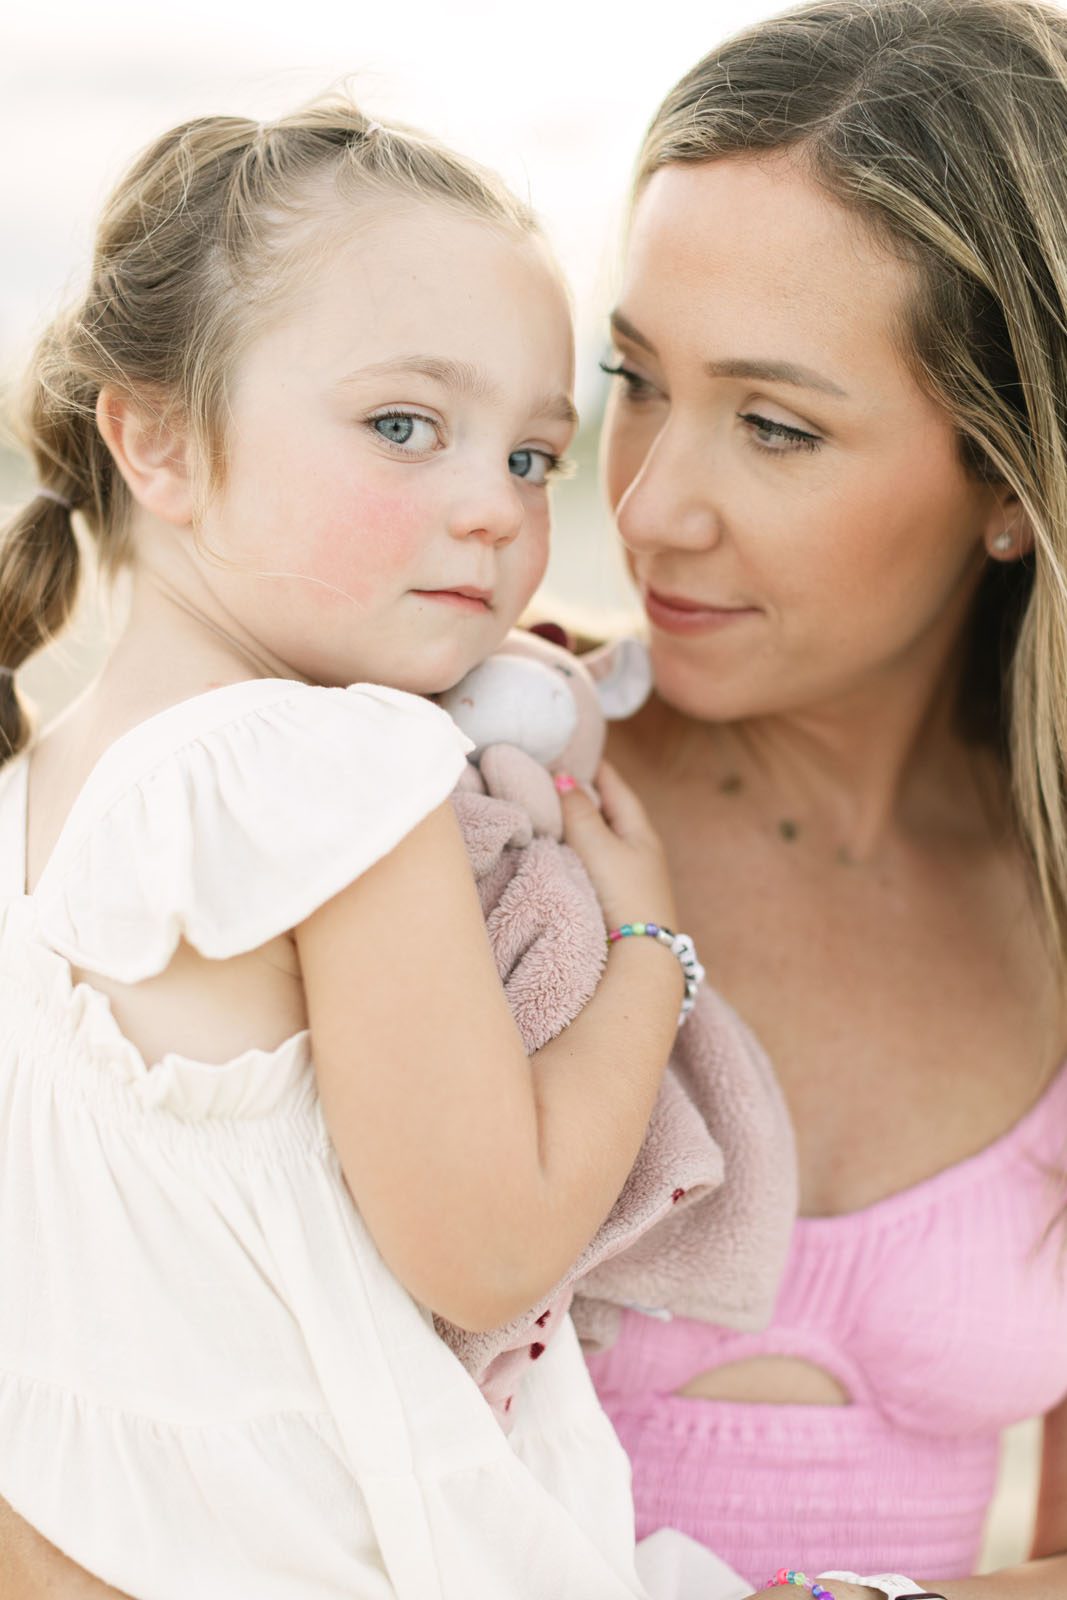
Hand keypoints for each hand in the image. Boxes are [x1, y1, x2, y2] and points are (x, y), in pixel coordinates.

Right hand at [556, 760, 678, 932]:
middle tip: (543, 773)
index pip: (613, 784)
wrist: (638, 959)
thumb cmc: (625, 897)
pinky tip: (549, 847)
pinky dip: (569, 847)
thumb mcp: (601, 849)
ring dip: (571, 821)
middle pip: (603, 809)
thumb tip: (563, 778)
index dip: (591, 764)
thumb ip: (580, 813)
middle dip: (577, 791)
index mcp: (639, 830)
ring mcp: (623, 873)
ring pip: (593, 836)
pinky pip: (586, 859)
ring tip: (540, 805)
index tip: (565, 746)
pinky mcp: (610, 895)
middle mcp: (634, 848)